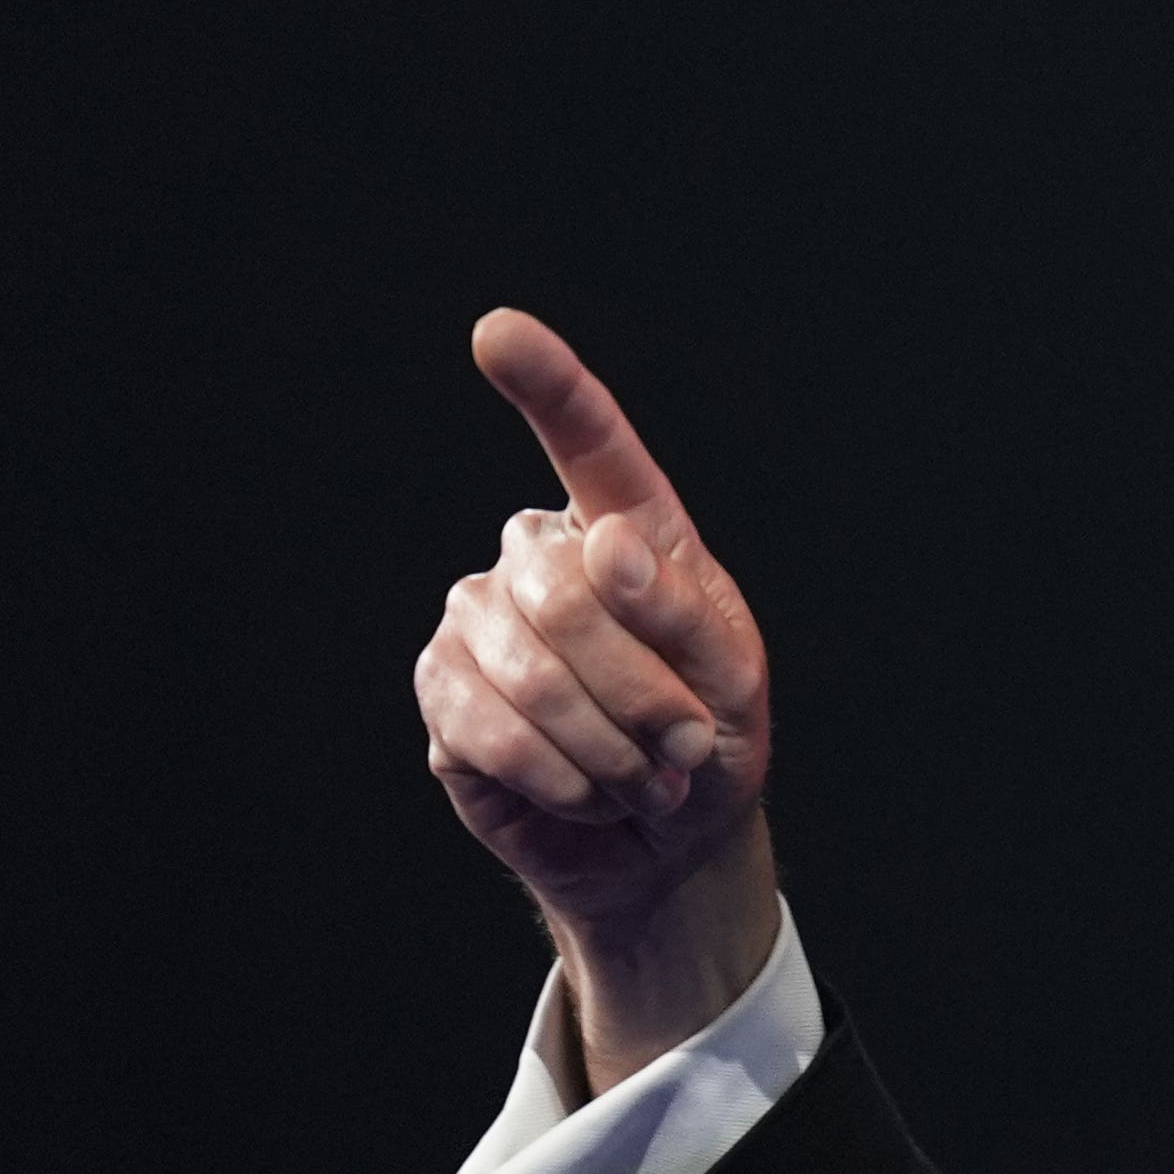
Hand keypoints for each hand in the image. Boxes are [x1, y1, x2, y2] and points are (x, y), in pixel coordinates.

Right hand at [414, 311, 780, 1086]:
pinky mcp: (442, 692)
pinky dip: (557, 774)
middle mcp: (540, 559)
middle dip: (638, 689)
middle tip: (677, 745)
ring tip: (636, 774)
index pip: (588, 445)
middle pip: (562, 589)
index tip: (497, 331)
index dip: (547, 386)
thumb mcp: (731, 682)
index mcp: (629, 535)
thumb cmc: (707, 743)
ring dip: (605, 745)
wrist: (664, 842)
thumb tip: (602, 545)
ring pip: (525, 666)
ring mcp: (479, 620)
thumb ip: (680, 615)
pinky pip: (485, 726)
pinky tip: (583, 790)